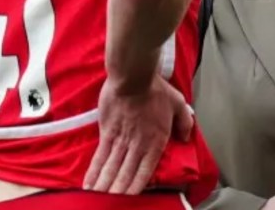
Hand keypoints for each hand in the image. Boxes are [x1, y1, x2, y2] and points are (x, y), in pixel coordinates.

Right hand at [83, 75, 193, 193]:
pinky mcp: (106, 133)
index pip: (145, 173)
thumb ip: (184, 122)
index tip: (129, 199)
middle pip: (126, 176)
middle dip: (117, 193)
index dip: (137, 188)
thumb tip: (185, 137)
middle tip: (109, 204)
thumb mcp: (178, 104)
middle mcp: (137, 146)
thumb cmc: (155, 89)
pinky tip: (89, 184)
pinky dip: (94, 172)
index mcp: (156, 142)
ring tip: (97, 199)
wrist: (132, 77)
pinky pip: (100, 157)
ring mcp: (120, 141)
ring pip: (111, 170)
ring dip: (104, 187)